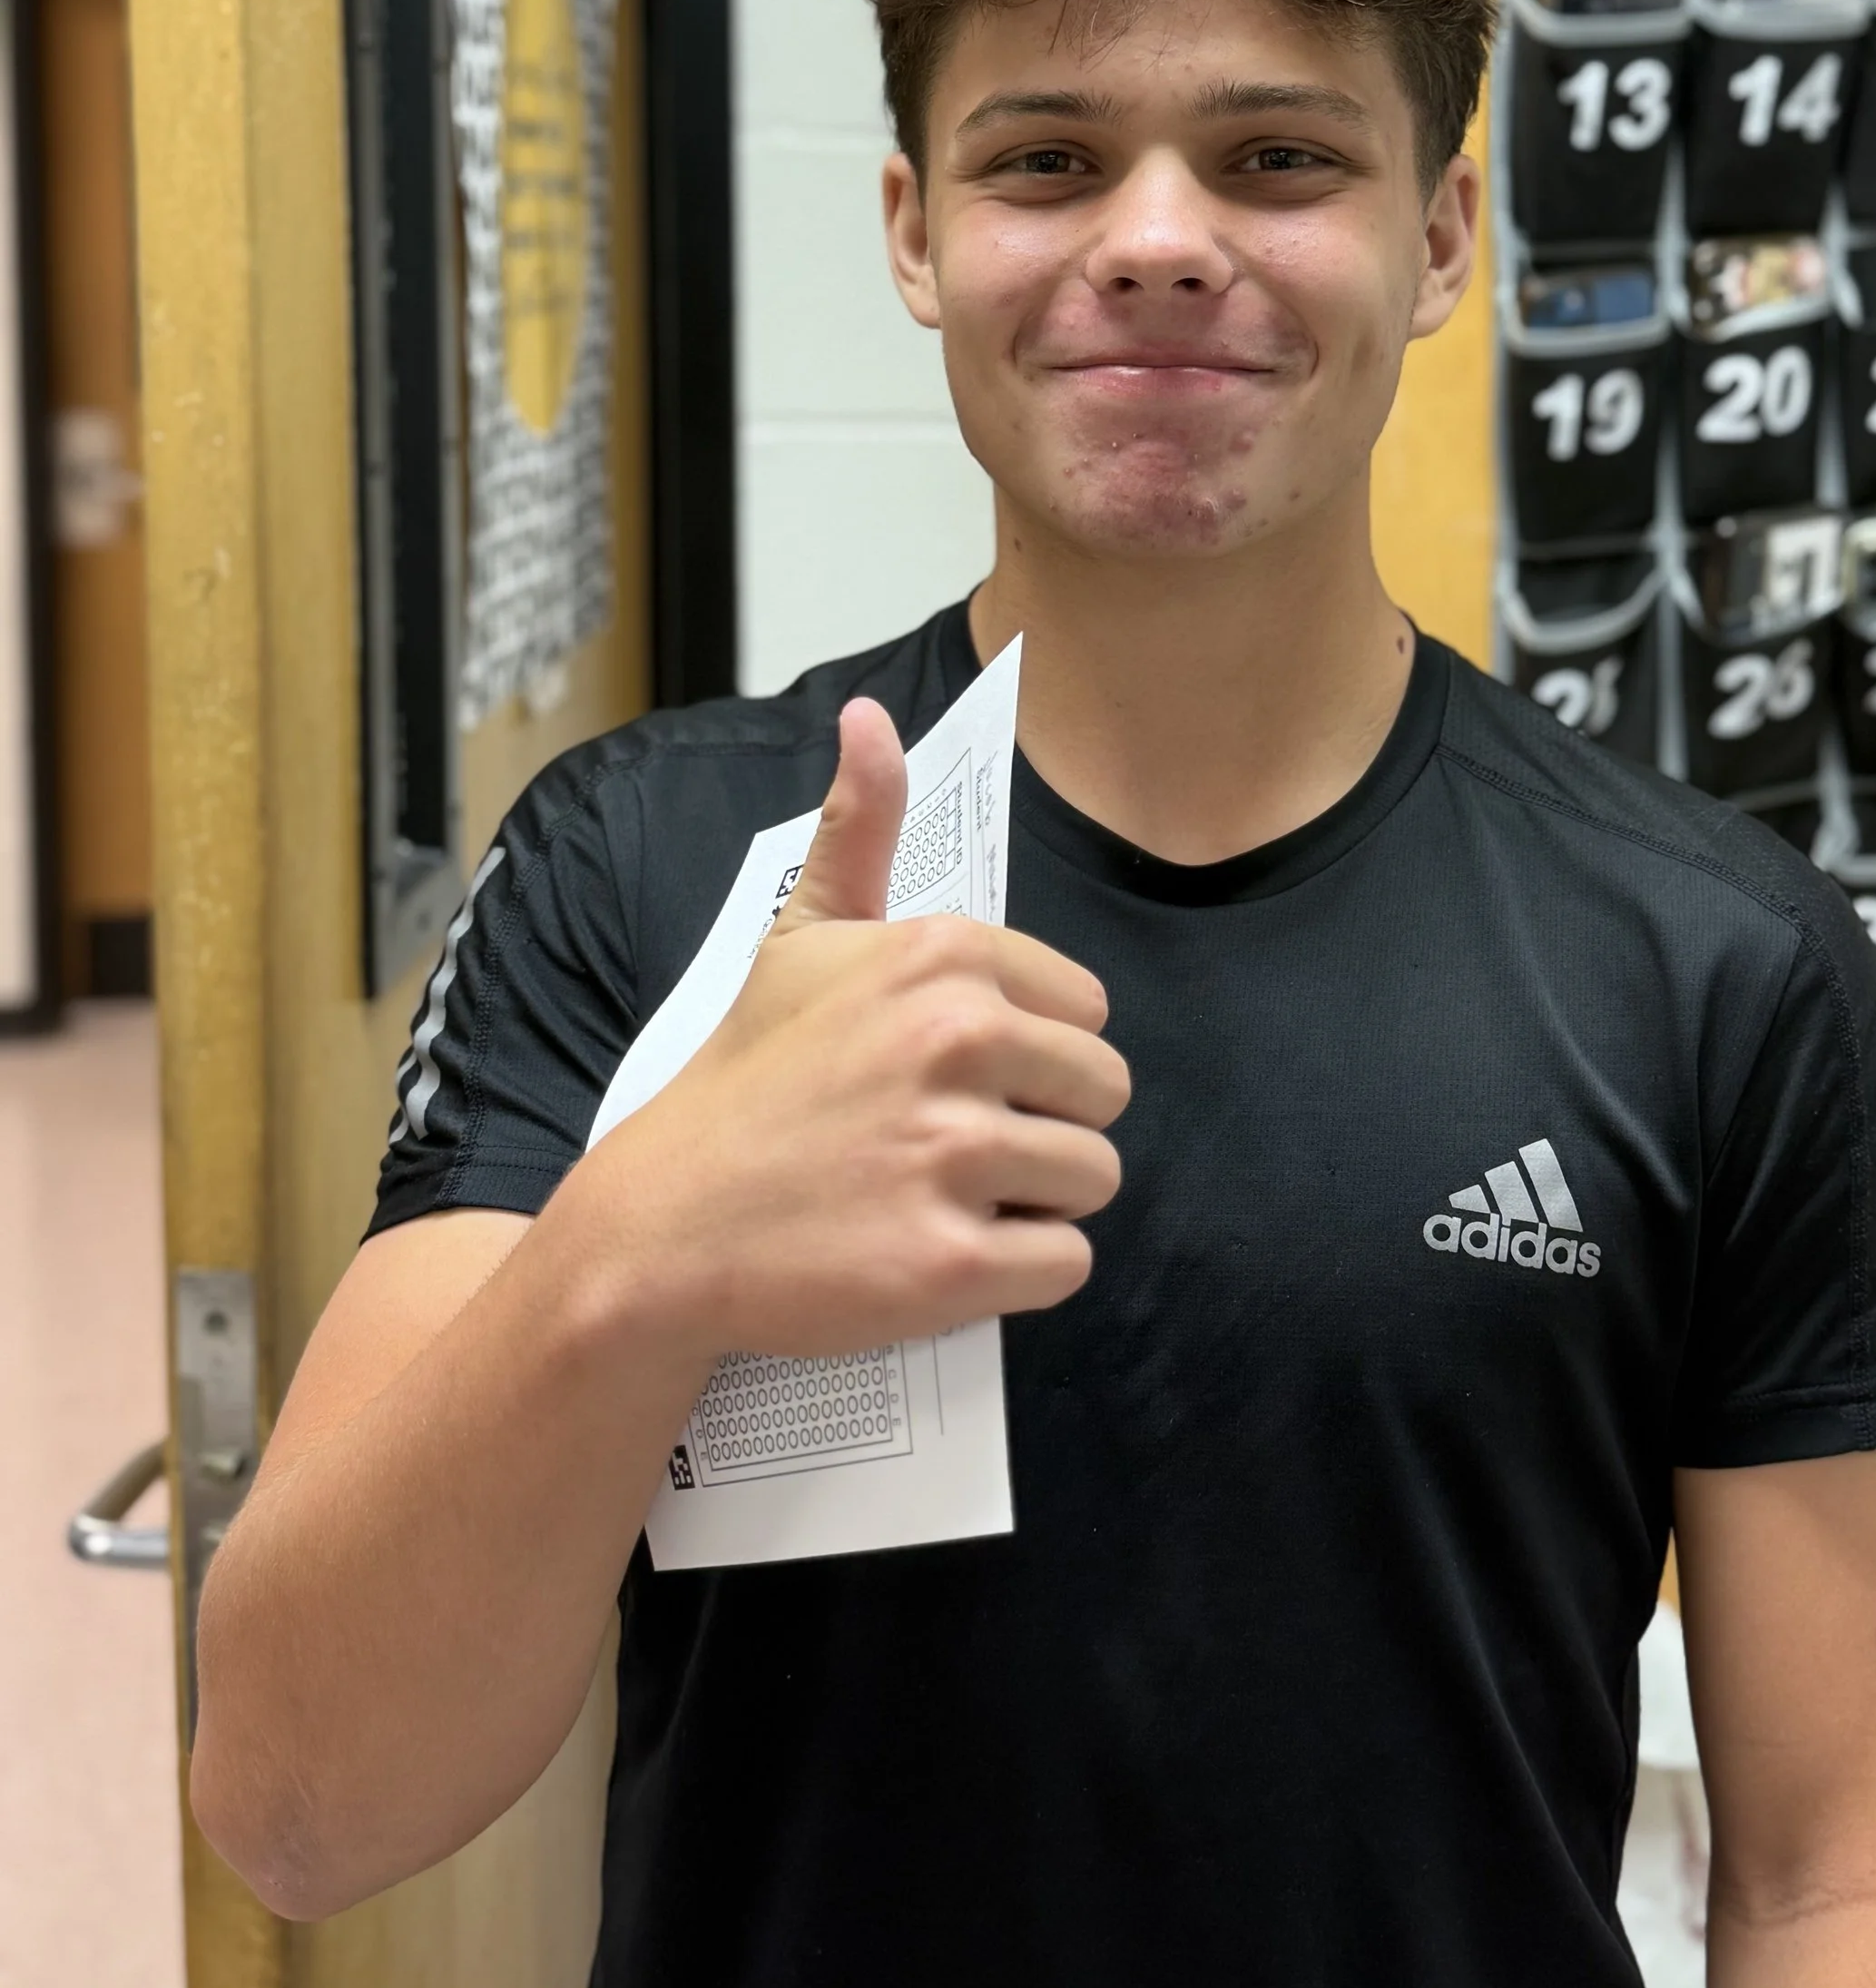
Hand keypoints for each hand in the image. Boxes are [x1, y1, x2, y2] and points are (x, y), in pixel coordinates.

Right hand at [582, 698, 1126, 1366]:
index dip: (1032, 1052)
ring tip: (943, 1196)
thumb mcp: (803, 935)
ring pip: (1092, 1179)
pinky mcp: (950, 1262)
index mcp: (943, 956)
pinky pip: (1066, 1263)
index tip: (954, 1074)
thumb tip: (871, 716)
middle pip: (1102, 1092)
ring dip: (1035, 1201)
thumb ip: (860, 826)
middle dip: (1045, 1125)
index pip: (1087, 1010)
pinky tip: (946, 1252)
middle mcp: (956, 1041)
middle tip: (951, 1145)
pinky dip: (1022, 1271)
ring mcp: (952, 1155)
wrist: (662, 1224)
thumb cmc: (748, 1077)